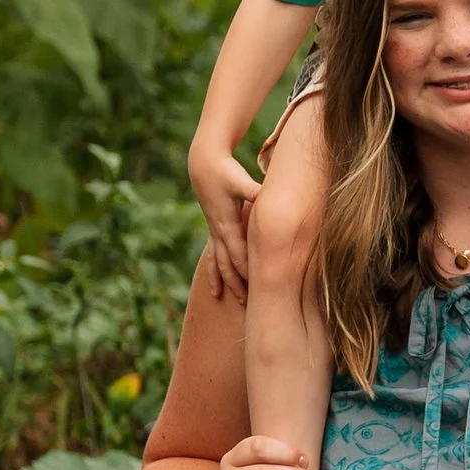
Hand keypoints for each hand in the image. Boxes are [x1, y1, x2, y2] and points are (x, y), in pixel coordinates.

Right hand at [191, 140, 261, 299]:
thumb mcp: (240, 180)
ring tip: (224, 298)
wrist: (204, 165)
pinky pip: (212, 255)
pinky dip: (214, 270)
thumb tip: (265, 195)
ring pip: (218, 262)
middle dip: (237, 283)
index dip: (248, 269)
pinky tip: (215, 286)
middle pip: (228, 263)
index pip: (239, 253)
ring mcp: (214, 231)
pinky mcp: (214, 228)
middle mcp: (219, 231)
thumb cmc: (226, 172)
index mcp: (227, 224)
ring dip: (223, 280)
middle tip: (247, 304)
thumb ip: (253, 190)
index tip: (259, 286)